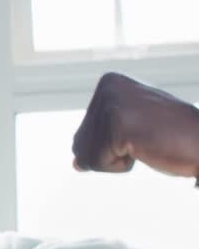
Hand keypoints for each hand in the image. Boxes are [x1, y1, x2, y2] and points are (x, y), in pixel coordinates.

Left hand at [72, 72, 198, 177]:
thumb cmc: (172, 139)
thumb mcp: (126, 135)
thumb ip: (98, 143)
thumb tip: (75, 164)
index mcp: (109, 82)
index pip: (81, 135)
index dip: (110, 146)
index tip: (140, 131)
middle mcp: (107, 87)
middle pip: (79, 145)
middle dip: (111, 153)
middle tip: (145, 138)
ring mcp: (111, 104)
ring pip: (85, 157)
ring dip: (117, 160)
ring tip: (145, 142)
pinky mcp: (117, 124)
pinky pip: (97, 163)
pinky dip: (121, 166)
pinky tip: (145, 147)